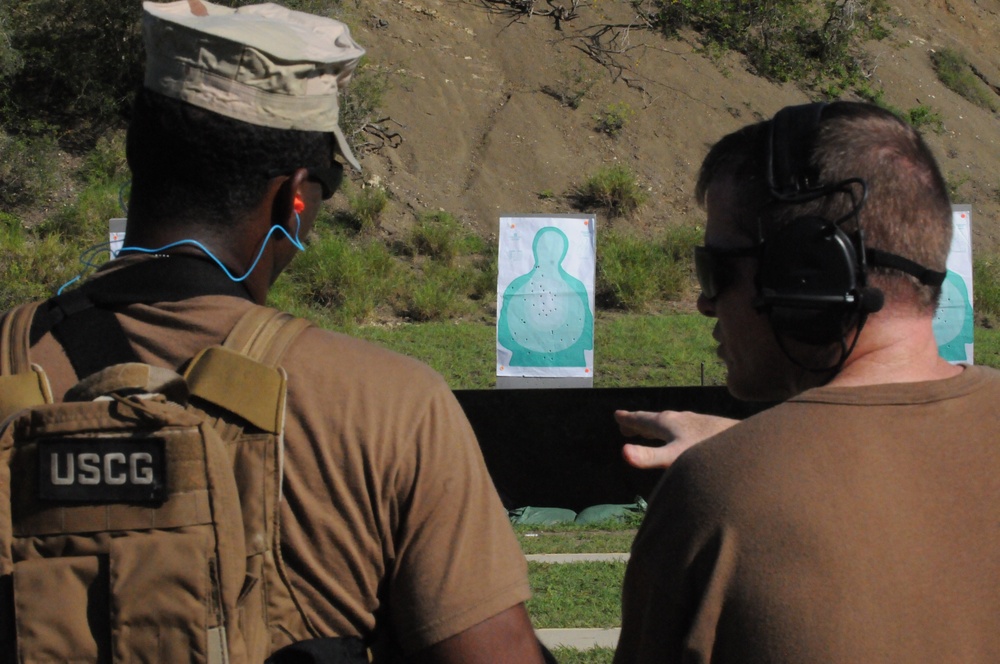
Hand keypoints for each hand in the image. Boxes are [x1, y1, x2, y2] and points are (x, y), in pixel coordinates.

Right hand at [615, 410, 737, 468]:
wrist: (746, 444)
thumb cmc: (708, 451)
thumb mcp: (675, 457)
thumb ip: (649, 457)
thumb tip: (623, 453)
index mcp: (667, 423)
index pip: (642, 419)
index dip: (628, 420)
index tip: (616, 415)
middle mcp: (680, 419)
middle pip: (654, 420)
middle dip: (639, 422)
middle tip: (625, 423)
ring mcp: (695, 423)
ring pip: (670, 423)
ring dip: (655, 427)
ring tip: (650, 431)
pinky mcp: (709, 429)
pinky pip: (683, 429)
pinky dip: (672, 432)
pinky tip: (683, 439)